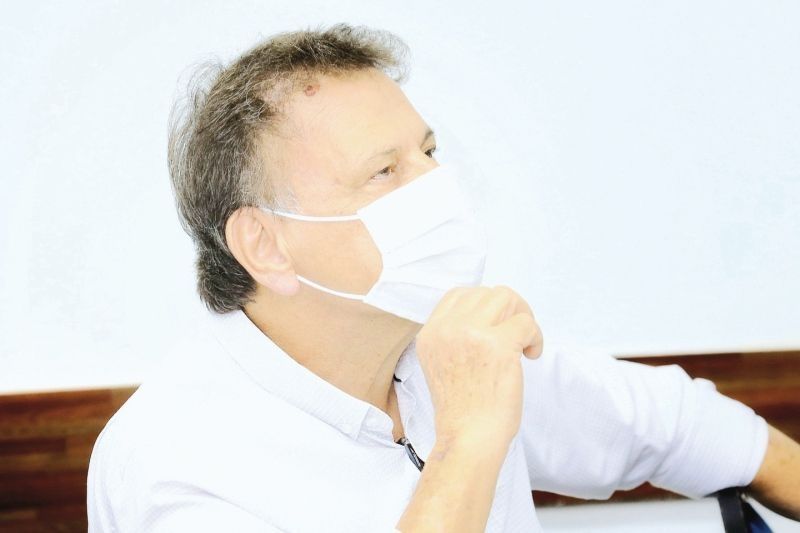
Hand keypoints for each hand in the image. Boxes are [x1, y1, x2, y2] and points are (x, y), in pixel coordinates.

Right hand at [415, 286, 542, 450]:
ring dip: (522, 317)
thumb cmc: (462, 410)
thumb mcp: (441, 364)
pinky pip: (527, 323)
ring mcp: (471, 333)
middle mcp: (447, 328)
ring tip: (525, 343)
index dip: (483, 305)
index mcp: (430, 333)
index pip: (458, 295)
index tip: (497, 325)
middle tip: (517, 334)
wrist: (468, 438)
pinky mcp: (498, 344)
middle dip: (508, 309)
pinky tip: (531, 356)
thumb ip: (454, 337)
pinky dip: (535, 337)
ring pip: (506, 298)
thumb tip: (489, 315)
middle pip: (486, 293)